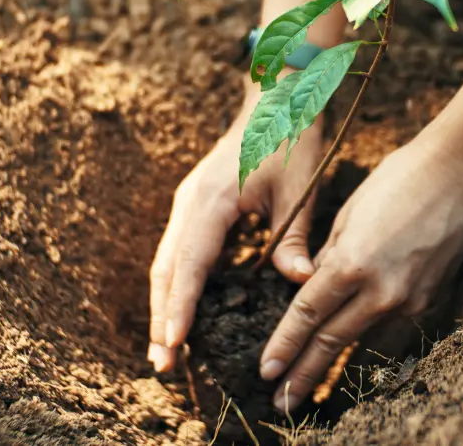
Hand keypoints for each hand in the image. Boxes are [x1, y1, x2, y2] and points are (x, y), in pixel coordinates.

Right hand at [148, 96, 324, 373]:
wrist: (277, 98)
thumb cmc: (291, 139)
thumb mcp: (300, 189)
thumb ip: (294, 238)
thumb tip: (300, 282)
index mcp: (212, 201)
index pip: (190, 264)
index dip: (180, 307)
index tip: (173, 344)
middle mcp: (190, 204)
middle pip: (166, 270)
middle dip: (162, 318)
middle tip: (162, 365)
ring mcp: (188, 204)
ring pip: (167, 263)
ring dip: (164, 305)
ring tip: (165, 350)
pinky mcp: (195, 206)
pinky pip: (179, 251)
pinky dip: (177, 285)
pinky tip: (184, 314)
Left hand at [258, 137, 462, 410]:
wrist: (461, 174)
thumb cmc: (399, 179)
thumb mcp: (349, 213)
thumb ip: (329, 256)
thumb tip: (312, 284)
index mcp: (352, 263)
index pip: (308, 315)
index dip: (284, 346)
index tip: (265, 371)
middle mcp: (381, 290)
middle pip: (332, 342)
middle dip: (303, 374)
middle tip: (280, 403)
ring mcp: (410, 299)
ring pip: (364, 343)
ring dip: (336, 369)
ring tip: (312, 391)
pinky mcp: (431, 299)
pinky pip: (394, 330)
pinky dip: (372, 345)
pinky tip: (357, 358)